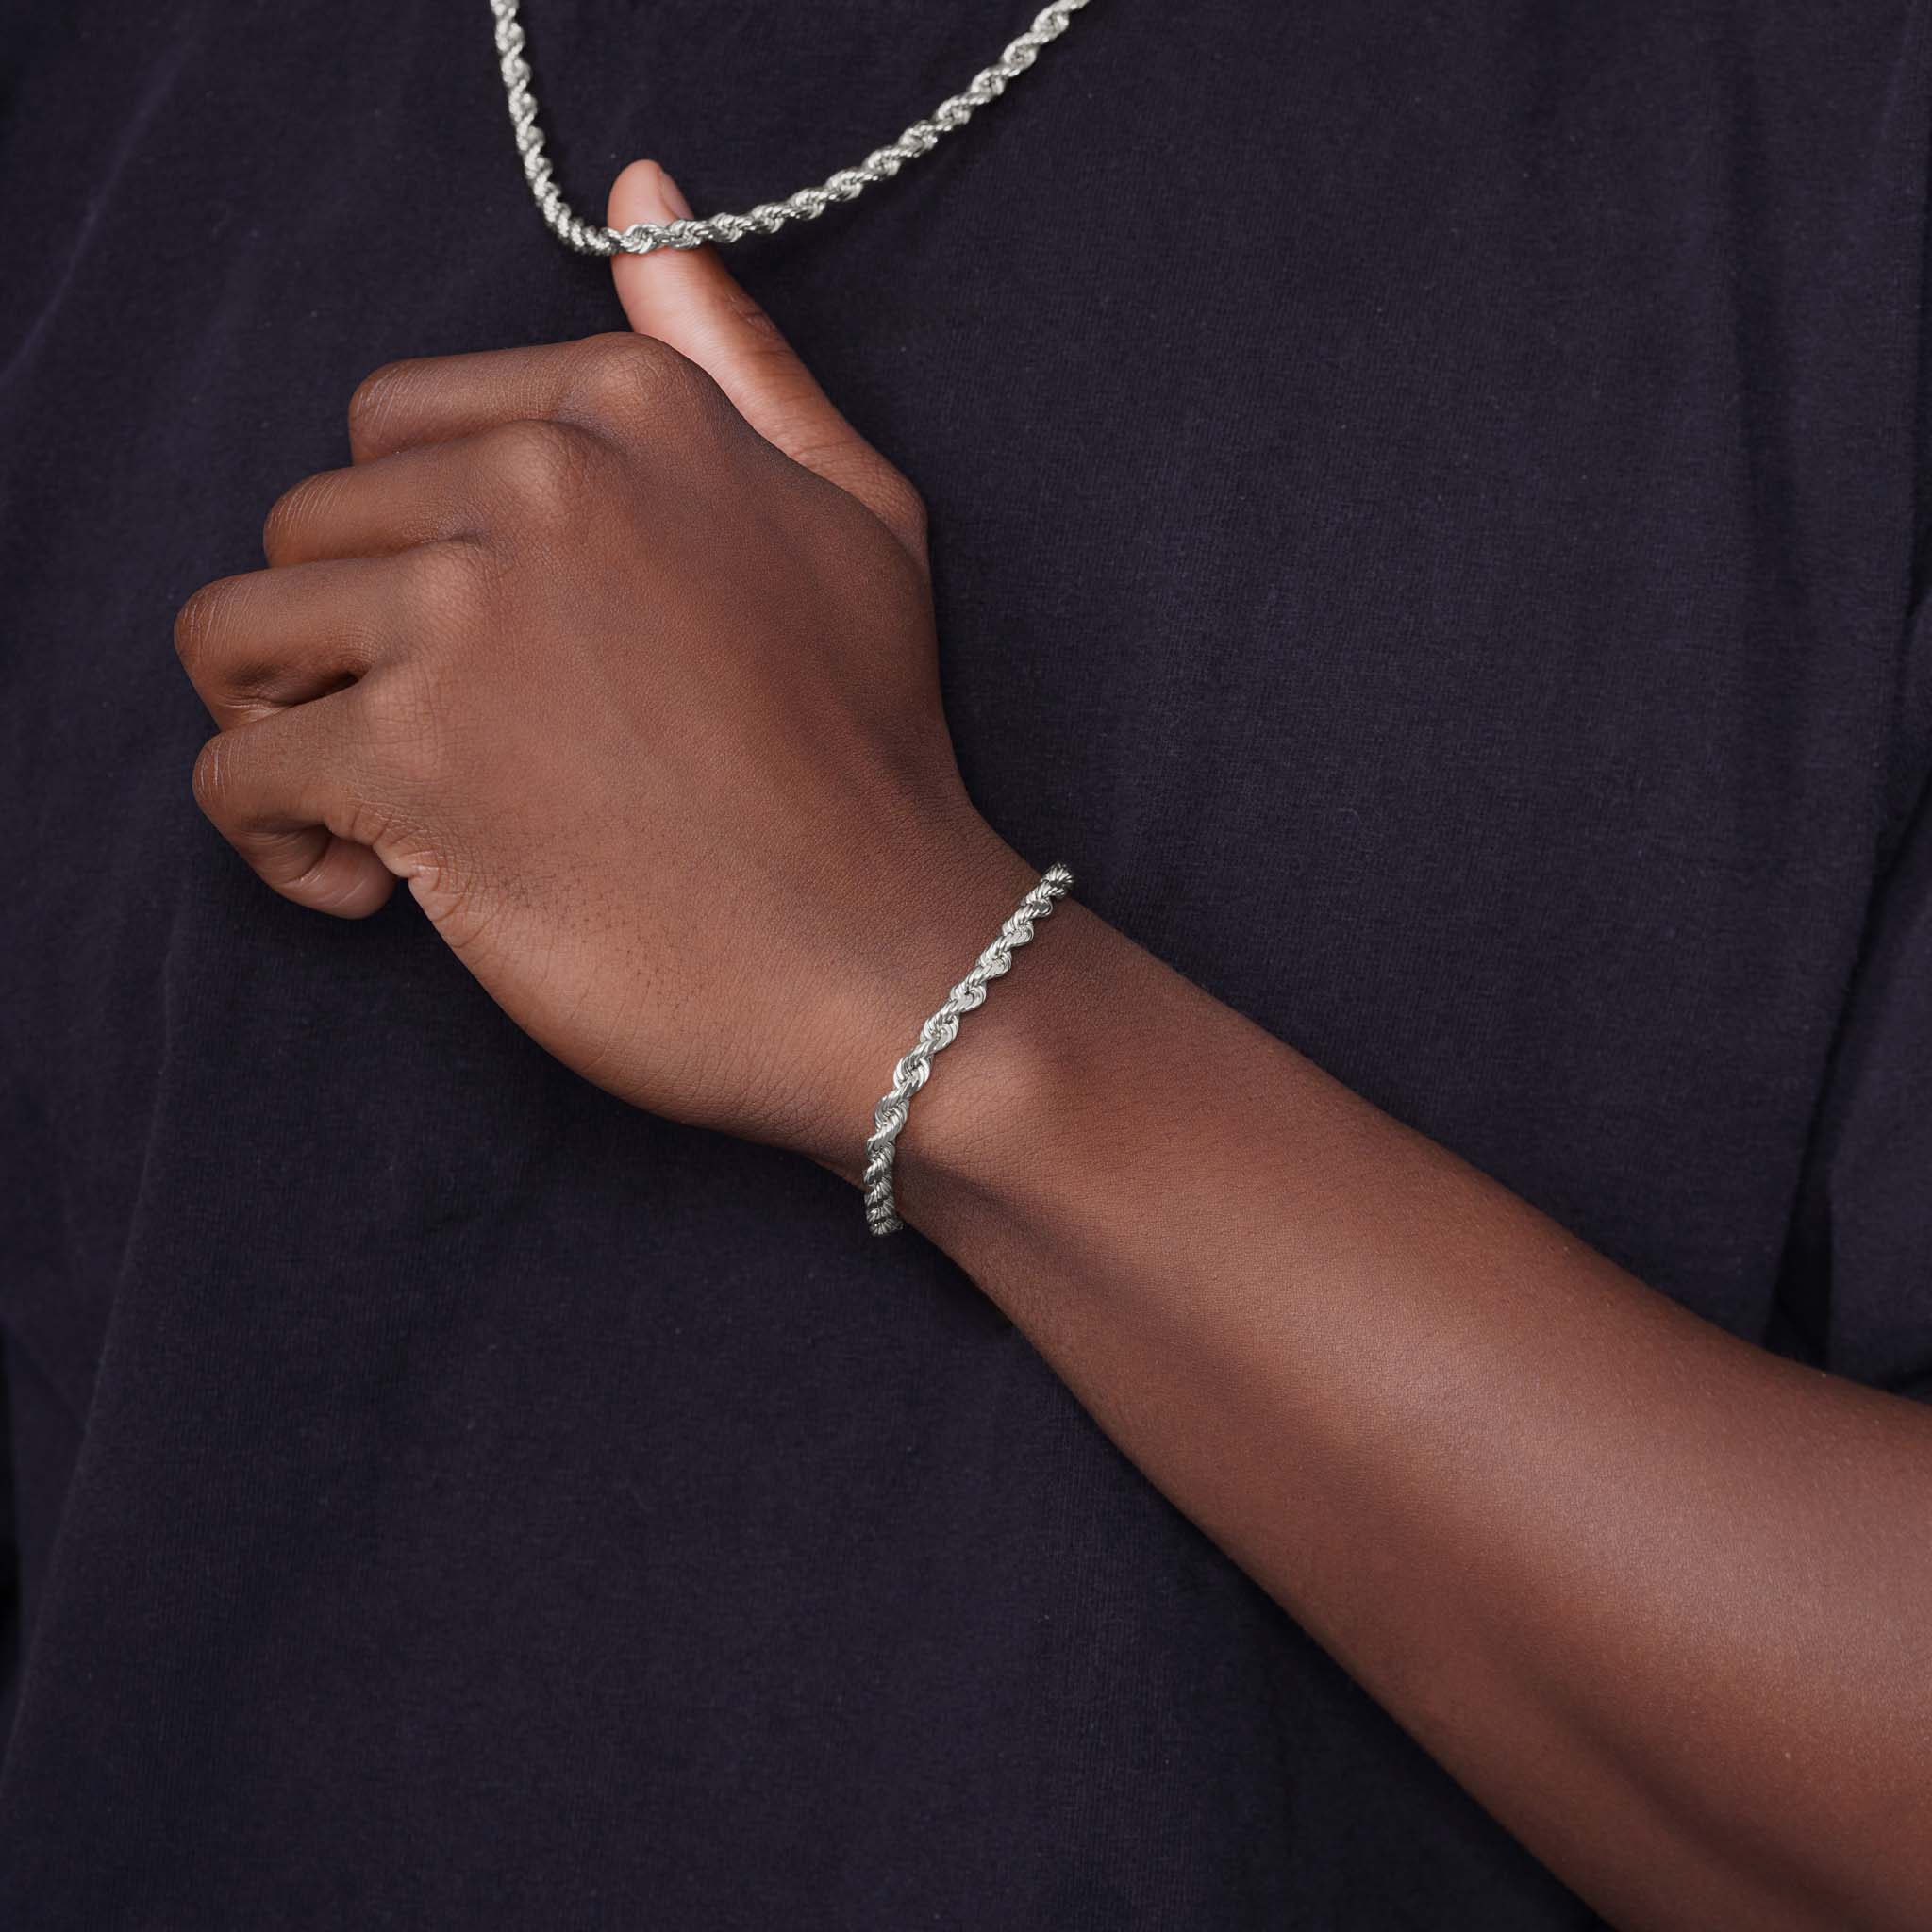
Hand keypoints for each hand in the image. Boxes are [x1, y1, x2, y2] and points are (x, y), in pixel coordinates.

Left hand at [174, 162, 1037, 1177]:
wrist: (892, 961)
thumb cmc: (874, 755)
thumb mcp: (858, 516)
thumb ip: (736, 357)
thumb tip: (635, 199)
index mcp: (633, 410)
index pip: (395, 427)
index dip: (421, 552)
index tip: (496, 658)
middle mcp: (542, 484)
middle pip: (308, 526)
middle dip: (347, 642)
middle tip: (450, 748)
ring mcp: (472, 618)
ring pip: (237, 634)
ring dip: (286, 728)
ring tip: (388, 811)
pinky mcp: (415, 758)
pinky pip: (236, 770)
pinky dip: (274, 842)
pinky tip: (374, 886)